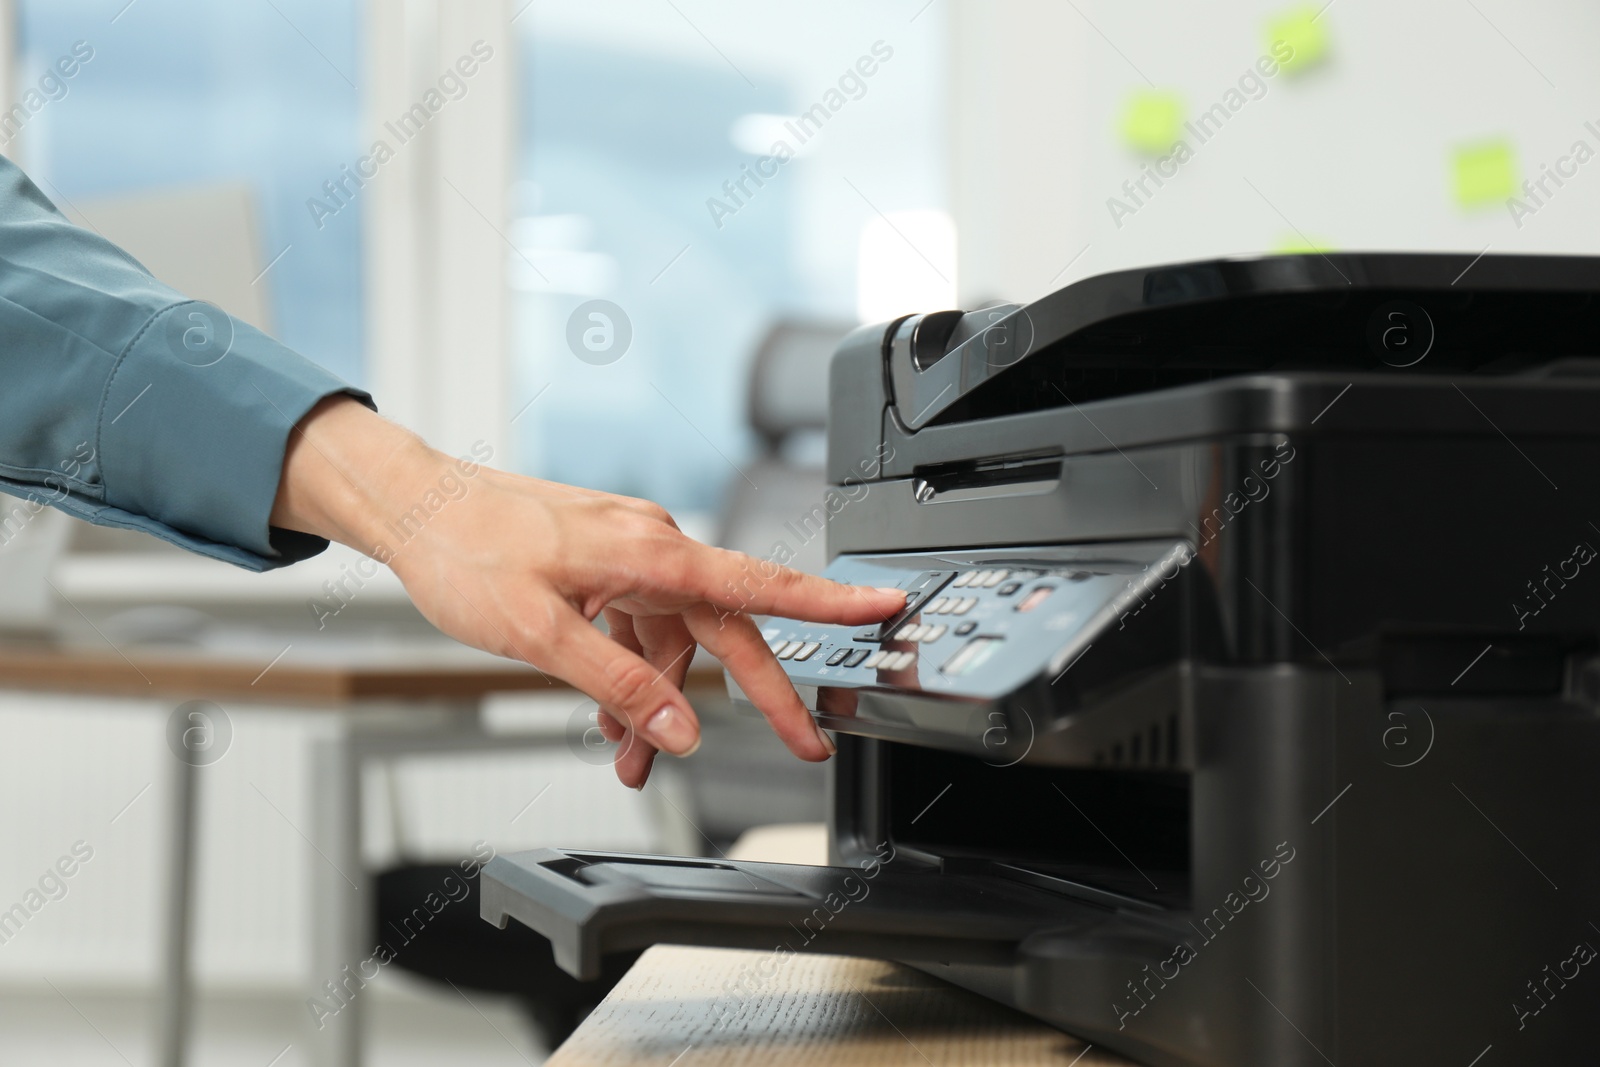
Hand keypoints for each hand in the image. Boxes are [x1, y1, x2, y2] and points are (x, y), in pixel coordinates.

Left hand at [269, 397, 904, 786]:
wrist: (411, 506)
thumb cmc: (464, 551)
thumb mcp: (540, 632)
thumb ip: (618, 684)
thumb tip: (681, 729)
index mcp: (650, 552)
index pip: (758, 584)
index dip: (827, 603)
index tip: (883, 607)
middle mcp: (650, 547)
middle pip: (725, 631)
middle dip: (759, 696)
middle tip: (800, 745)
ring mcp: (625, 557)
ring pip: (672, 642)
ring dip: (661, 704)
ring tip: (634, 762)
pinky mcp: (600, 568)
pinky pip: (636, 630)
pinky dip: (628, 677)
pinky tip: (607, 720)